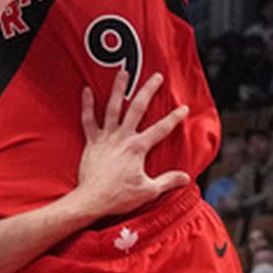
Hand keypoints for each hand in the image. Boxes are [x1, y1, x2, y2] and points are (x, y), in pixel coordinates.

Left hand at [73, 69, 188, 220]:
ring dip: (119, 89)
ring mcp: (106, 137)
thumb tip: (186, 177)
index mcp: (138, 148)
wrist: (92, 199)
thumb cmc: (119, 197)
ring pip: (113, 107)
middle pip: (137, 108)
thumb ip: (168, 181)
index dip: (174, 118)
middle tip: (157, 76)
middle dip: (148, 91)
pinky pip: (88, 119)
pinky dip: (87, 105)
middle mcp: (123, 137)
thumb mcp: (148, 190)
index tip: (183, 107)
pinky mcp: (92, 141)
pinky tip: (86, 90)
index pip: (161, 129)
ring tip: (123, 73)